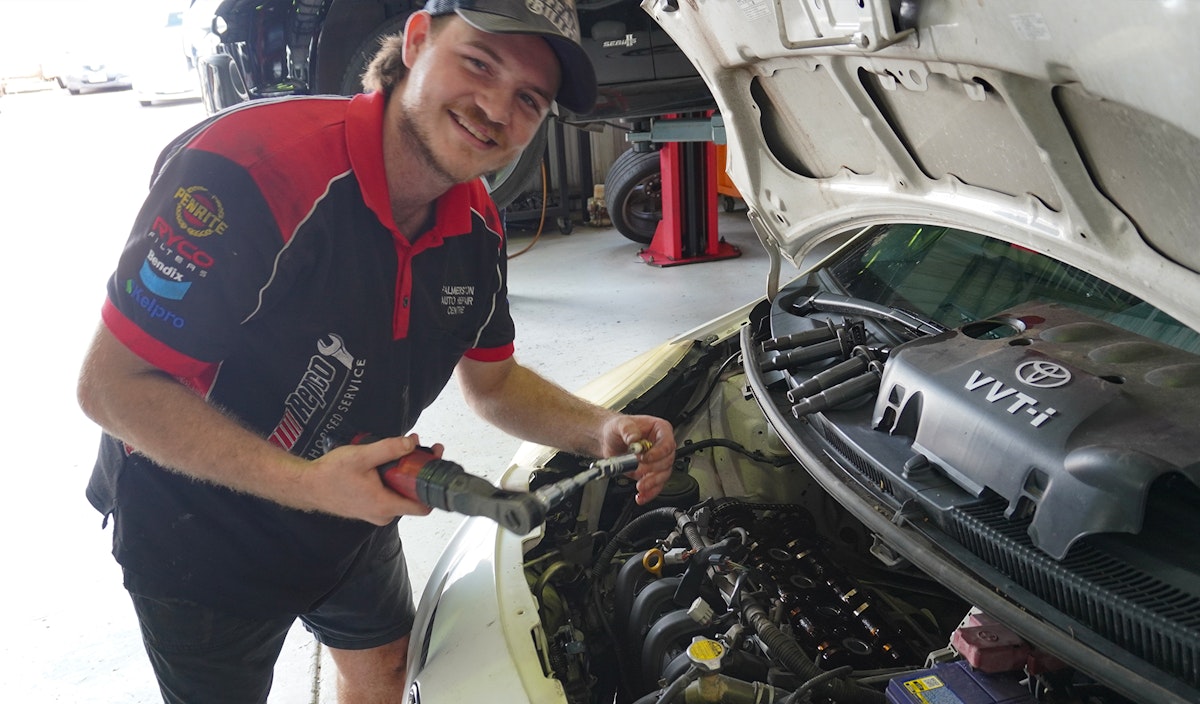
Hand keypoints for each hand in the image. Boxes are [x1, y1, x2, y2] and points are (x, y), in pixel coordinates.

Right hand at [303, 434, 435, 524]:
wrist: (308, 485)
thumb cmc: (331, 474)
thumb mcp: (362, 456)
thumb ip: (389, 449)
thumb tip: (412, 444)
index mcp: (385, 506)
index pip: (423, 506)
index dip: (432, 485)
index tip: (435, 464)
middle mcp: (383, 514)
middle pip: (414, 496)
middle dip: (420, 471)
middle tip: (422, 448)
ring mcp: (376, 513)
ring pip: (402, 494)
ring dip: (406, 473)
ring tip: (405, 451)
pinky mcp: (370, 508)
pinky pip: (390, 495)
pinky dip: (394, 479)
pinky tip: (389, 462)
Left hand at [600, 415, 676, 504]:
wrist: (609, 440)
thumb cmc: (618, 429)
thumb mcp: (620, 424)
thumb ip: (627, 430)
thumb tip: (634, 438)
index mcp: (660, 430)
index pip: (667, 443)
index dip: (658, 453)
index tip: (645, 458)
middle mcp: (662, 446)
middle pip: (667, 461)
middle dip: (653, 469)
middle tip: (638, 470)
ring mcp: (657, 461)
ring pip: (664, 475)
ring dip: (652, 483)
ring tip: (640, 486)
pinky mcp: (651, 473)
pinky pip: (656, 486)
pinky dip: (649, 493)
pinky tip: (641, 496)